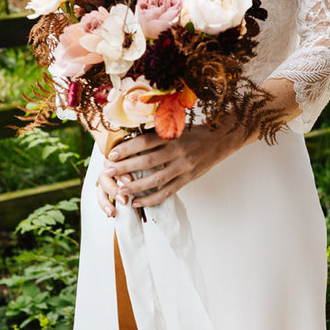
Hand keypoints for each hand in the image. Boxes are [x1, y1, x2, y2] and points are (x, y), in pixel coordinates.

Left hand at [96, 122, 242, 216]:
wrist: (221, 139)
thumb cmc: (195, 132)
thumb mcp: (177, 128)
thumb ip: (157, 134)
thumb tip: (131, 138)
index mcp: (173, 136)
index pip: (145, 141)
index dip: (127, 148)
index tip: (112, 154)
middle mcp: (178, 151)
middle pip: (147, 161)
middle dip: (125, 167)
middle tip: (108, 172)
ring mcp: (184, 167)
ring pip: (156, 180)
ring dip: (136, 186)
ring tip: (119, 191)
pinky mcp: (188, 179)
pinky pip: (167, 192)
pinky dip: (151, 199)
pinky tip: (137, 202)